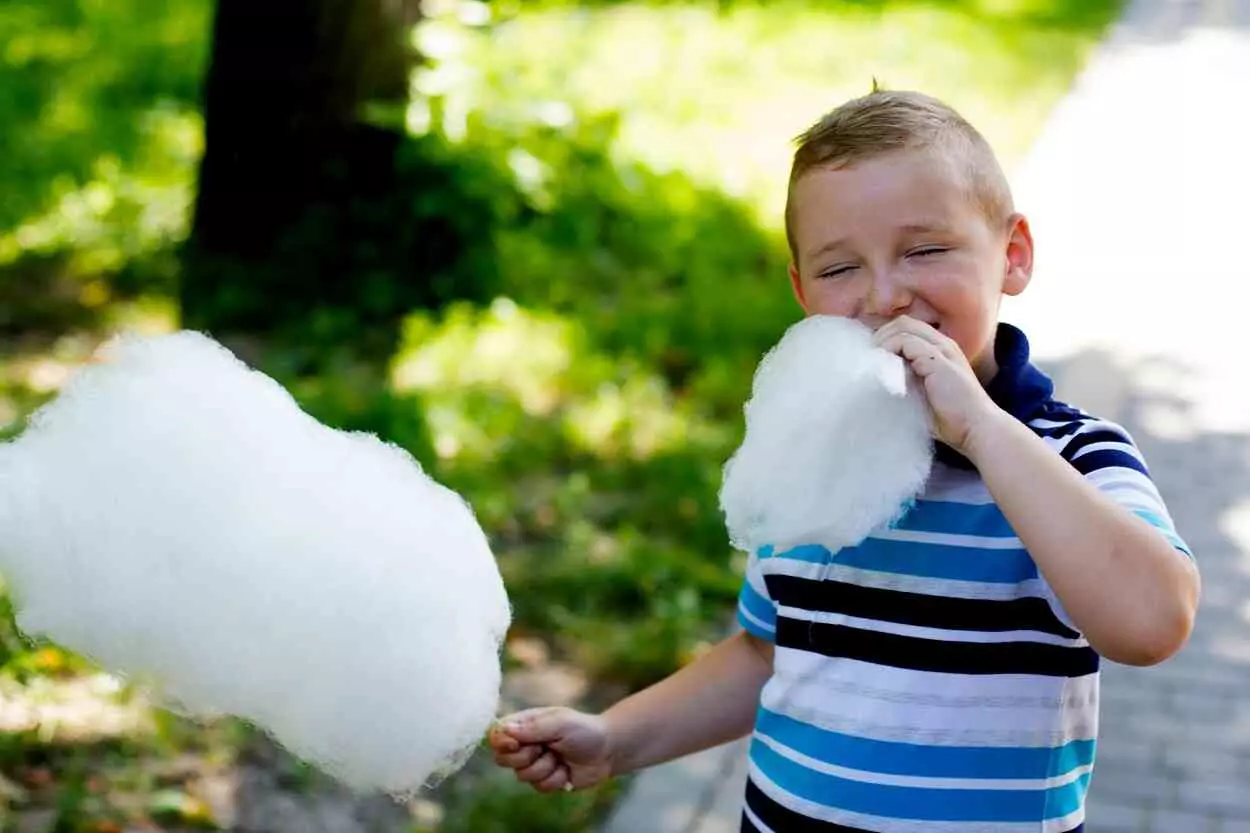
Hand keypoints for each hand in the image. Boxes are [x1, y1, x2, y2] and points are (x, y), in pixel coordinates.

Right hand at [488, 707, 613, 792]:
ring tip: (560, 758)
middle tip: (545, 748)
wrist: (607, 750)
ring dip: (544, 768)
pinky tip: (566, 771)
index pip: (497, 733)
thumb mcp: (560, 723)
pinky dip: (555, 779)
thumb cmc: (584, 729)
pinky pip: (539, 787)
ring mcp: (534, 763)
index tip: (515, 743)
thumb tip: (505, 730)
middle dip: (525, 757)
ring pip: (522, 775)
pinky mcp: (545, 780)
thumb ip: (532, 728)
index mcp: (525, 724)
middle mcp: (525, 744)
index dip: (501, 741)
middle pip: (502, 758)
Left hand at [872, 316, 1000, 453]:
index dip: (887, 337)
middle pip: (904, 323)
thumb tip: (877, 380)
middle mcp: (943, 345)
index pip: (909, 330)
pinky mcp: (936, 360)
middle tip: (866, 355)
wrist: (977, 428)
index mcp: (942, 351)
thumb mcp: (924, 396)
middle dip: (881, 335)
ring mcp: (942, 350)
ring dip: (882, 340)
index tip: (870, 354)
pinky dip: (888, 349)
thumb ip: (907, 383)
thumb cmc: (952, 420)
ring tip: (869, 359)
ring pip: (903, 327)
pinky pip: (905, 341)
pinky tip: (880, 365)